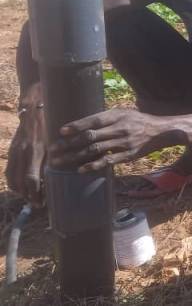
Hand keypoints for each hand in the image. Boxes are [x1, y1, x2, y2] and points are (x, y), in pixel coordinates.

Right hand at [6, 84, 46, 205]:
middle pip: (20, 183)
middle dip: (27, 196)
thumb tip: (60, 176)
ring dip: (19, 191)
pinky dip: (14, 182)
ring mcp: (14, 152)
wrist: (34, 109)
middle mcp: (22, 154)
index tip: (42, 203)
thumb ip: (57, 158)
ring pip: (12, 179)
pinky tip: (21, 186)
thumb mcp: (57, 142)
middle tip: (37, 204)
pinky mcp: (11, 151)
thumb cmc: (52, 124)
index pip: (32, 180)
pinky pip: (9, 171)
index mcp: (35, 152)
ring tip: (29, 197)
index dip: (36, 194)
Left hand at [50, 109, 171, 172]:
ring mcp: (123, 143)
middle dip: (69, 144)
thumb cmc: (138, 121)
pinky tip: (81, 169)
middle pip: (90, 136)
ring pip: (95, 150)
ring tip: (60, 161)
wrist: (161, 131)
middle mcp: (119, 128)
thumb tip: (82, 125)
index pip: (93, 120)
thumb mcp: (124, 113)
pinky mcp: (128, 155)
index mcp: (117, 116)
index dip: (77, 126)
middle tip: (53, 150)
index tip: (61, 131)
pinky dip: (93, 165)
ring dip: (75, 156)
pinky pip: (108, 161)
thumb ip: (105, 118)